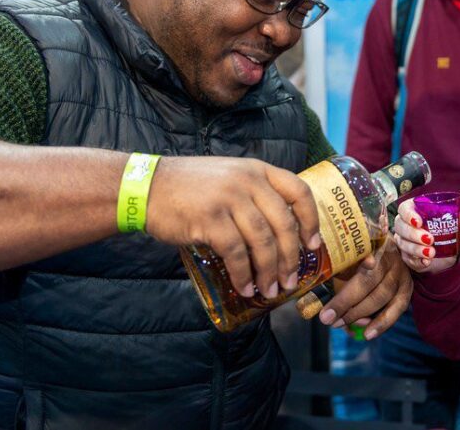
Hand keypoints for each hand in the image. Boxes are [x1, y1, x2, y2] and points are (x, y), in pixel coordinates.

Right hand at [145, 156, 320, 299]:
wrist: (146, 186)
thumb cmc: (190, 188)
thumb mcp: (230, 177)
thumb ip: (255, 194)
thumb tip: (280, 233)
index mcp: (257, 170)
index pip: (299, 192)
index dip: (311, 221)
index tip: (313, 245)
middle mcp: (248, 181)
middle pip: (284, 223)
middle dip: (291, 257)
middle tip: (291, 280)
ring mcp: (229, 199)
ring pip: (263, 241)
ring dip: (270, 271)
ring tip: (271, 290)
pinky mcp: (210, 219)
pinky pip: (237, 253)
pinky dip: (244, 274)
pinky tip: (245, 287)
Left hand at [315, 238, 411, 339]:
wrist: (390, 249)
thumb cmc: (360, 254)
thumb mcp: (348, 254)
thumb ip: (336, 269)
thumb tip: (316, 294)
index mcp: (372, 242)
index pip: (360, 257)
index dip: (353, 268)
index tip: (339, 282)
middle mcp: (389, 256)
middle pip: (369, 280)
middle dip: (346, 302)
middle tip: (326, 318)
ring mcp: (401, 272)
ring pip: (382, 296)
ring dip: (359, 313)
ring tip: (339, 324)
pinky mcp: (407, 288)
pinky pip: (397, 308)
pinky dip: (382, 323)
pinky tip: (368, 334)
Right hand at [393, 200, 459, 273]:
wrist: (445, 248)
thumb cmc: (445, 229)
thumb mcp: (454, 225)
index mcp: (414, 210)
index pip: (404, 208)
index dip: (408, 214)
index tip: (419, 222)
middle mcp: (405, 224)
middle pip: (400, 227)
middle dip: (413, 234)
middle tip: (429, 239)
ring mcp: (404, 240)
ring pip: (403, 243)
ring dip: (416, 249)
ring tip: (431, 253)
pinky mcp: (406, 255)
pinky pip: (407, 258)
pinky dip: (417, 261)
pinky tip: (426, 262)